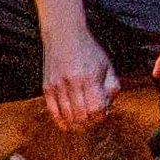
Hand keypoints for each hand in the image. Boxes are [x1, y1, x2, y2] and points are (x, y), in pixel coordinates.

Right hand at [40, 13, 119, 130]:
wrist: (63, 35)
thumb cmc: (89, 51)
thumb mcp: (107, 66)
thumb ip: (112, 87)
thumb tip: (108, 109)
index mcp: (90, 77)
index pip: (96, 109)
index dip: (101, 116)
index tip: (104, 114)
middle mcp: (73, 83)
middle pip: (82, 116)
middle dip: (90, 123)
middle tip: (94, 121)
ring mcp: (58, 86)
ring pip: (68, 117)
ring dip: (77, 125)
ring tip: (83, 124)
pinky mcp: (47, 87)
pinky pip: (53, 112)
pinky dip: (62, 121)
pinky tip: (68, 124)